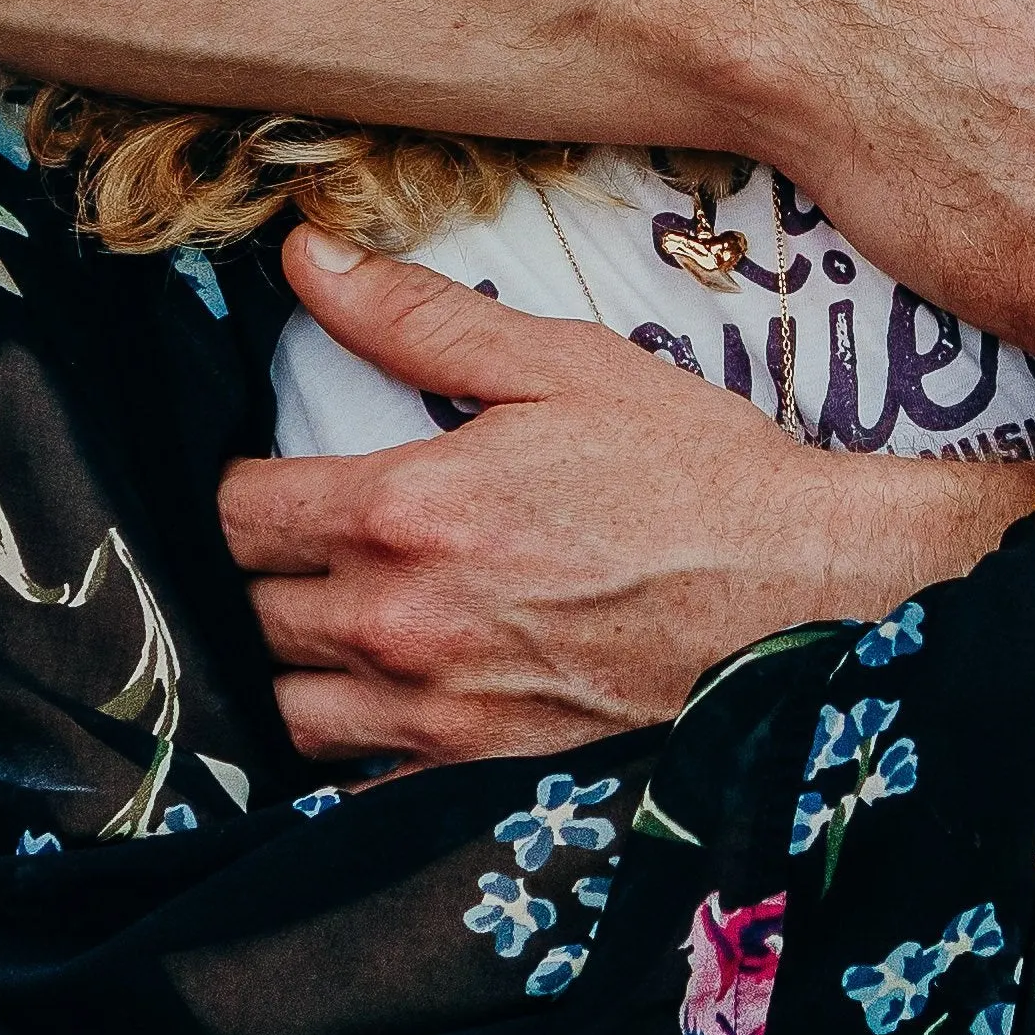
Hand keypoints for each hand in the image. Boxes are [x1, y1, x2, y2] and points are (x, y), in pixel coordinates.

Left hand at [223, 243, 997, 766]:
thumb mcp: (561, 365)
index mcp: (409, 509)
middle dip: (262, 568)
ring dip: (291, 658)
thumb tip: (304, 259)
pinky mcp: (475, 765)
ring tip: (334, 615)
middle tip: (309, 537)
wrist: (798, 589)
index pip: (236, 512)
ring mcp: (436, 706)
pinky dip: (345, 739)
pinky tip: (379, 694)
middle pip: (246, 608)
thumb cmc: (691, 470)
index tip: (271, 473)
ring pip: (282, 703)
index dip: (238, 486)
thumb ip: (417, 317)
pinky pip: (352, 775)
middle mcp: (402, 620)